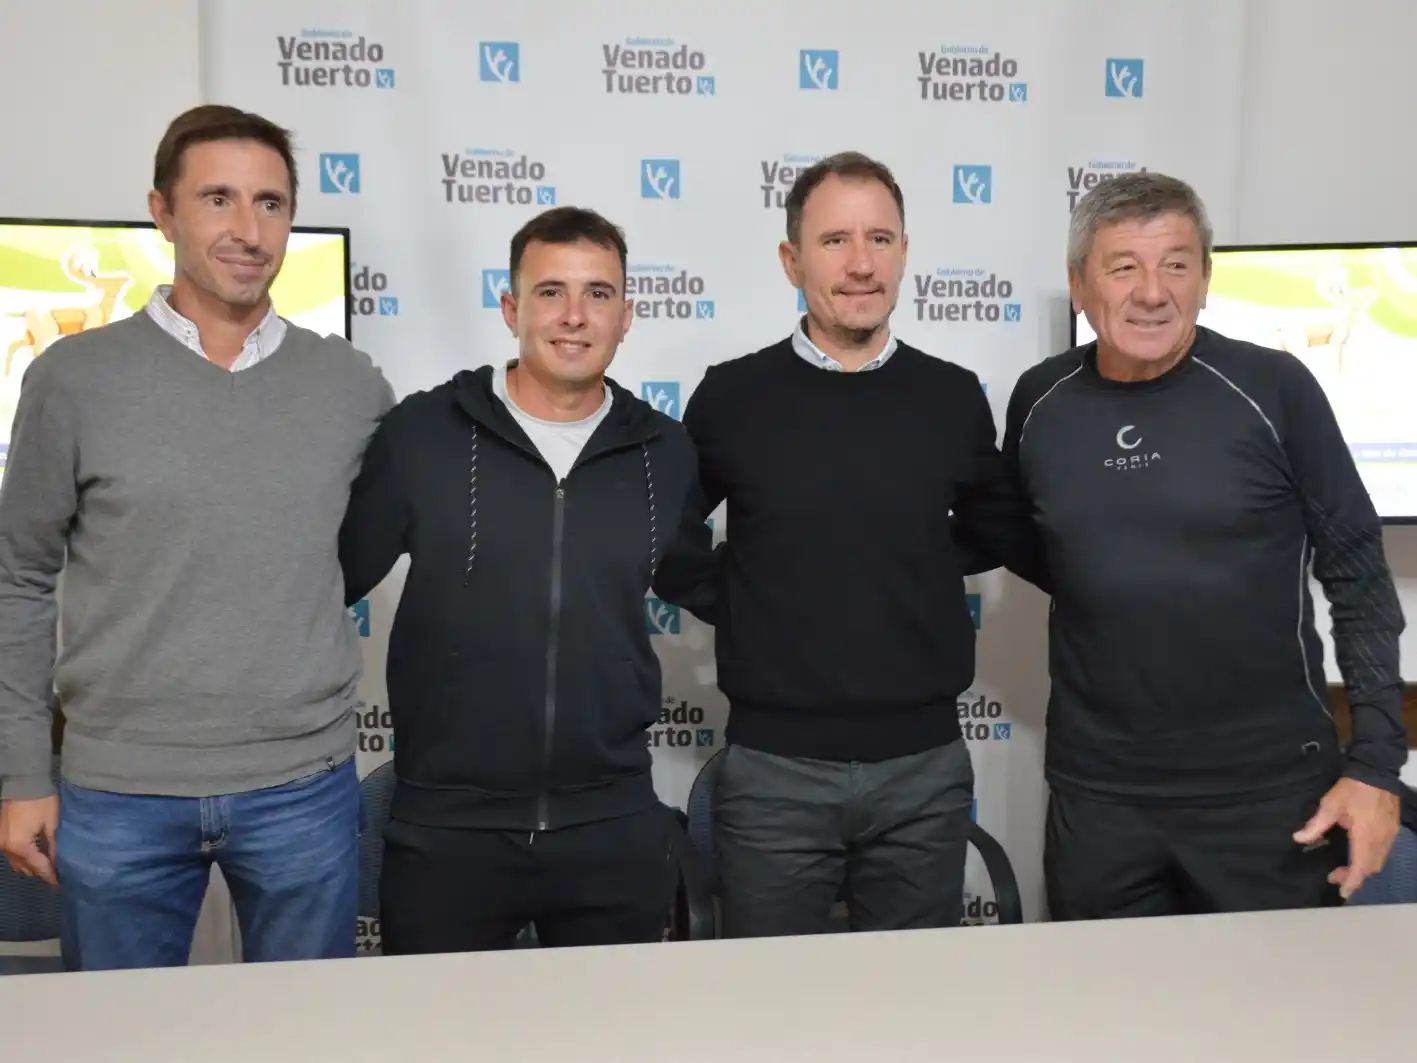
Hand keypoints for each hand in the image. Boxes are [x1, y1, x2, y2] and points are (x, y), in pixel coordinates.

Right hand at [0, 796, 59, 885]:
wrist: (23, 782)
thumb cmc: (41, 802)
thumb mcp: (52, 824)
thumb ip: (54, 846)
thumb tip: (59, 862)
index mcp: (20, 847)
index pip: (38, 867)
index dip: (50, 876)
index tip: (61, 883)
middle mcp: (7, 848)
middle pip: (25, 868)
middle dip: (40, 871)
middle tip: (57, 873)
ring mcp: (1, 843)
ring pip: (16, 862)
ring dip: (31, 865)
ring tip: (48, 865)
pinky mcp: (0, 836)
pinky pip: (12, 853)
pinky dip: (23, 856)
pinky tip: (36, 854)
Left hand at [1293, 778, 1399, 899]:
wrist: (1377, 771)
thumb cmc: (1352, 789)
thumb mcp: (1330, 804)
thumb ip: (1316, 824)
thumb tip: (1299, 838)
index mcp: (1366, 836)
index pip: (1360, 866)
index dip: (1351, 881)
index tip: (1343, 892)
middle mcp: (1382, 840)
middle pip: (1371, 868)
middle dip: (1354, 877)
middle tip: (1334, 877)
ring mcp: (1390, 835)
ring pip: (1379, 861)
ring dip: (1363, 869)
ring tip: (1343, 869)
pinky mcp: (1393, 830)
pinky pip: (1384, 852)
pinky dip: (1371, 860)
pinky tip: (1358, 855)